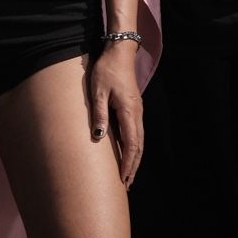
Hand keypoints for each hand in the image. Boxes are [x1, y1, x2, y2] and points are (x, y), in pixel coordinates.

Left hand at [88, 45, 143, 186]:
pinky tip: (128, 154)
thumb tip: (99, 137)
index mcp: (129, 111)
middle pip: (139, 146)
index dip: (128, 163)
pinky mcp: (134, 109)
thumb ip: (99, 114)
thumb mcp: (97, 91)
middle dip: (133, 166)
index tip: (123, 178)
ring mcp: (137, 112)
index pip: (132, 144)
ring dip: (134, 159)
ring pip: (140, 141)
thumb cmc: (107, 70)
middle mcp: (137, 114)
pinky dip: (134, 148)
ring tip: (128, 175)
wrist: (120, 53)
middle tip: (126, 185)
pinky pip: (137, 133)